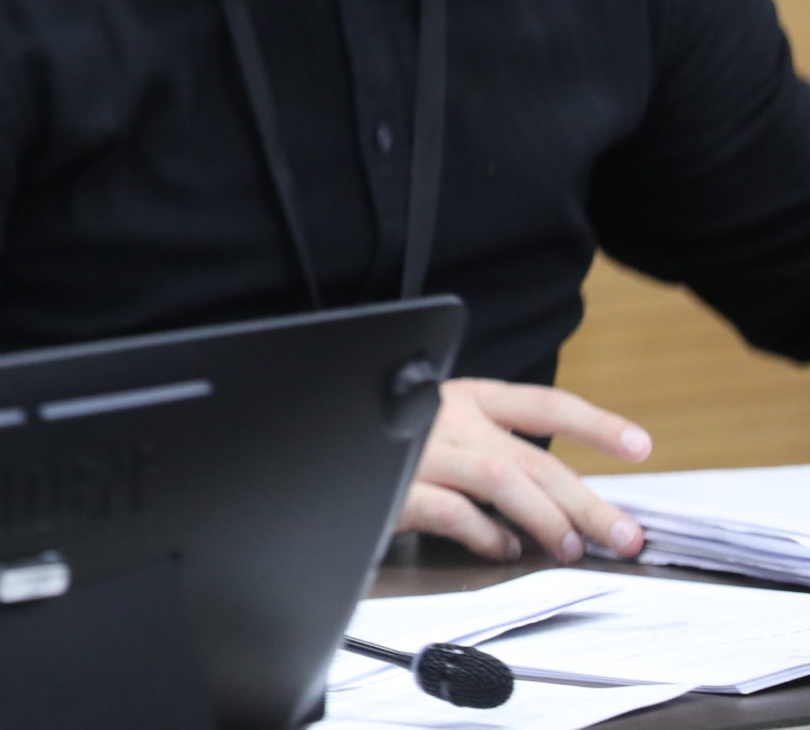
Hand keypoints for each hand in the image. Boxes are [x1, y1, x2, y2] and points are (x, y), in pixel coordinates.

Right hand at [398, 377, 653, 562]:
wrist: (308, 444)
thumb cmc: (382, 444)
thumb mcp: (442, 434)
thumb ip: (490, 453)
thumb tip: (557, 499)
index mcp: (462, 397)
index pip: (543, 403)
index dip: (596, 422)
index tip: (640, 445)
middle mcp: (445, 417)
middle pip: (533, 455)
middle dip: (588, 500)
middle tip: (624, 535)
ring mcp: (420, 449)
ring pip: (502, 478)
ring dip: (545, 519)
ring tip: (568, 548)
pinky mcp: (394, 486)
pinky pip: (453, 511)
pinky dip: (486, 534)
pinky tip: (502, 550)